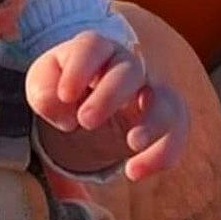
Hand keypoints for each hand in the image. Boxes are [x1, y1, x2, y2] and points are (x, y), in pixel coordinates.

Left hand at [26, 30, 188, 181]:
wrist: (84, 103)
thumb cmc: (62, 87)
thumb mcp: (43, 85)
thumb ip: (43, 90)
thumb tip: (62, 108)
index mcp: (95, 50)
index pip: (93, 47)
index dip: (80, 69)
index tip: (65, 95)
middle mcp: (128, 65)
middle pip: (130, 70)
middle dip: (110, 95)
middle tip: (86, 121)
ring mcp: (151, 90)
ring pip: (166, 99)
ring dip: (153, 123)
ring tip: (132, 144)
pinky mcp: (166, 117)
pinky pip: (177, 132)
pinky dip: (162, 154)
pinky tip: (134, 172)